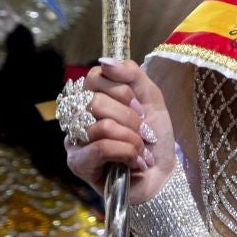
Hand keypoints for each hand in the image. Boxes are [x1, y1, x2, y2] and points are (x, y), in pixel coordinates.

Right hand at [64, 58, 174, 204]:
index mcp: (92, 98)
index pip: (94, 76)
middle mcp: (76, 117)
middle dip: (130, 118)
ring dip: (132, 139)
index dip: (122, 90)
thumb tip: (105, 61)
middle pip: (96, 101)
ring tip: (140, 150)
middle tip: (142, 132)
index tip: (139, 107)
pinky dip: (126, 153)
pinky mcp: (78, 163)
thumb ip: (131, 75)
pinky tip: (133, 162)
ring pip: (102, 126)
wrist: (163, 174)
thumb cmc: (154, 137)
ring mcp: (73, 140)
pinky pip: (100, 148)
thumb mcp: (150, 99)